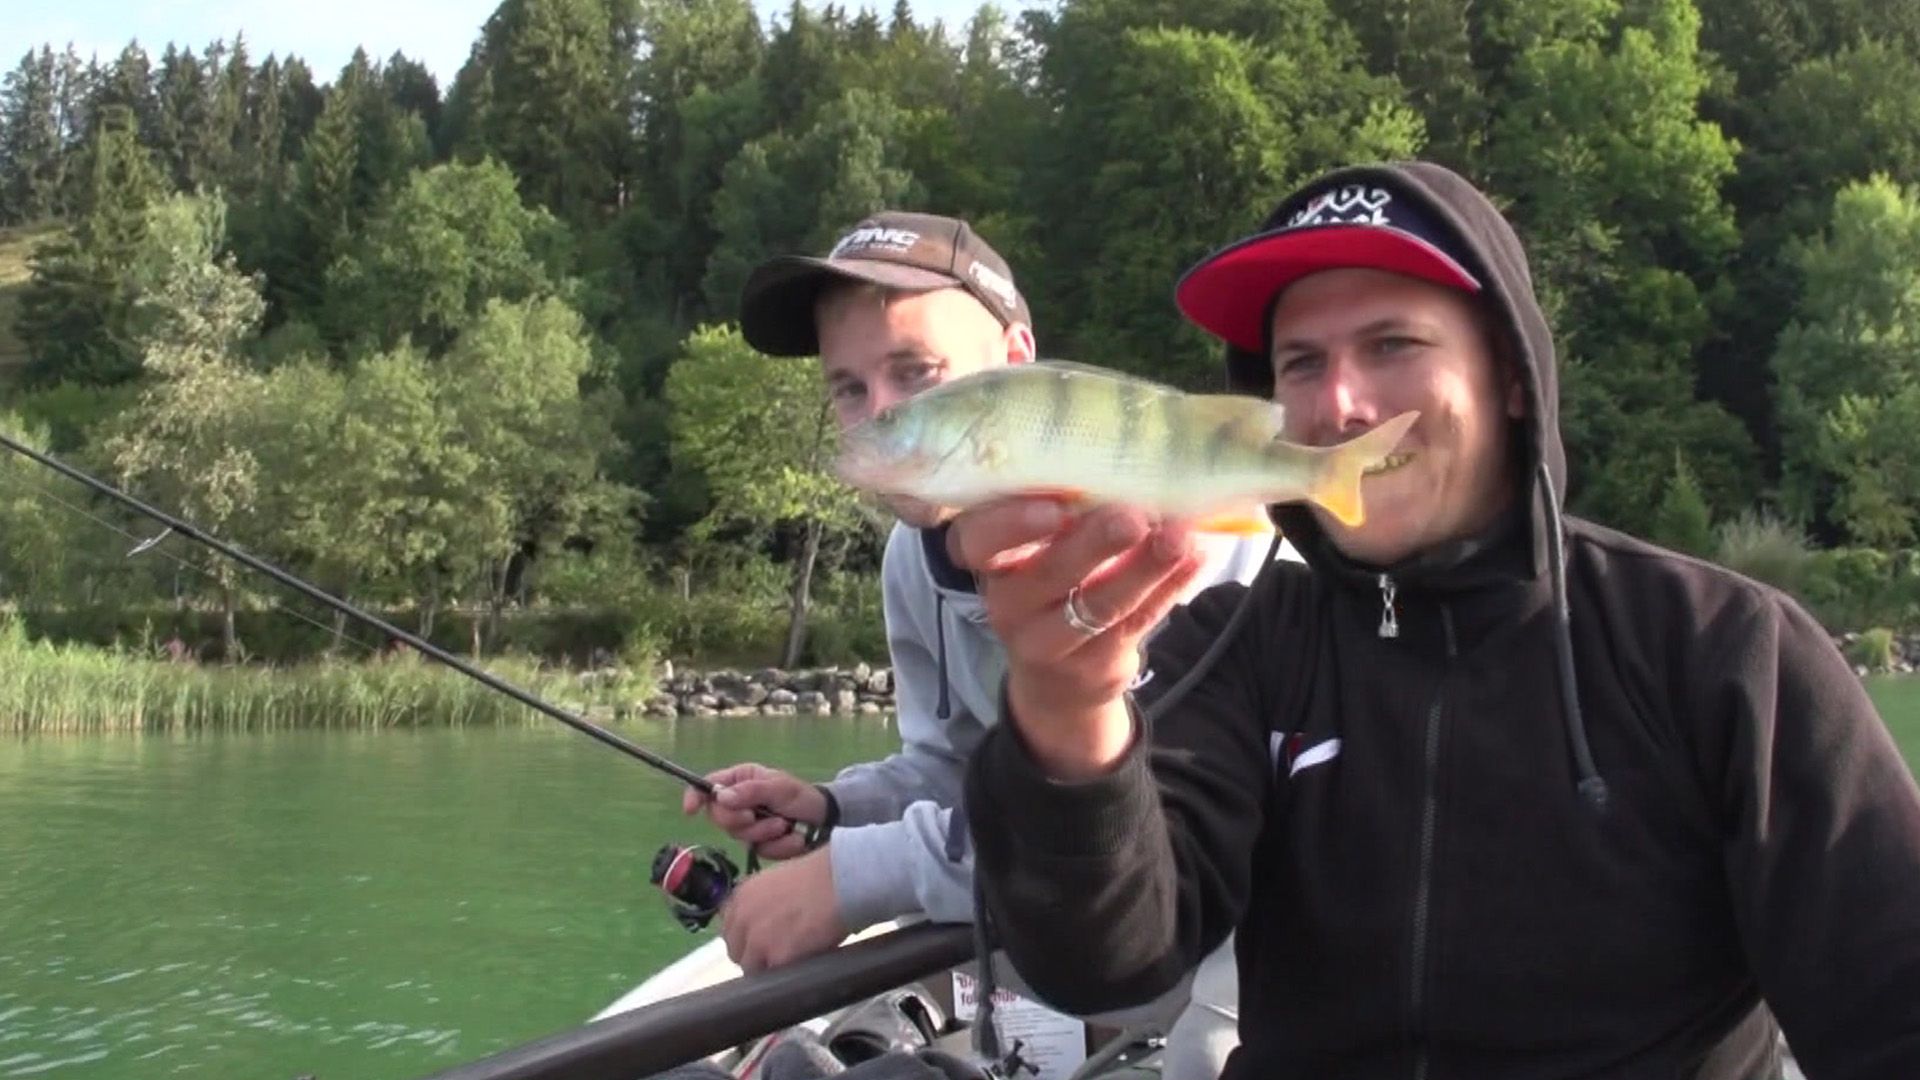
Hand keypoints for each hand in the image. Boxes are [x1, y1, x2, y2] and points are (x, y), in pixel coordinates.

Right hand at [681, 763, 825, 860]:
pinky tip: (791, 837)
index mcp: (740, 780)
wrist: (825, 820)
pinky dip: (777, 846)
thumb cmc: (801, 796)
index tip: (691, 810)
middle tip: (757, 815)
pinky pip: (758, 849)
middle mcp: (738, 802)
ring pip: (738, 835)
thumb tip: (721, 797)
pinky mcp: (759, 844)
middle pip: (718, 815)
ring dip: (764, 832)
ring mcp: (747, 824)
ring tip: (784, 824)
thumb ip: (751, 791)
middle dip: (741, 819)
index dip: (695, 797)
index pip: (707, 786)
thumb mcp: (779, 788)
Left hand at [720, 847, 849, 972]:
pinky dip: (786, 976)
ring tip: (793, 962)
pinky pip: (773, 979)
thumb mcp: (777, 881)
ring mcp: (757, 940)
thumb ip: (761, 902)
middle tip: (778, 953)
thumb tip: (762, 924)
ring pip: (752, 970)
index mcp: (741, 896)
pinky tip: (801, 966)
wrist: (841, 881)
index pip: (729, 930)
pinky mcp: (776, 959)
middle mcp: (742, 918)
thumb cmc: (819, 876)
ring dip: (769, 968)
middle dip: (754, 956)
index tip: (760, 942)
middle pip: (736, 952)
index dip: (746, 939)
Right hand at [945, 497, 1204, 778]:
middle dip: (1095, 542)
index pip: (978, 541)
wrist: (1059, 674)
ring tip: (1179, 536)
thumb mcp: (1035, 551)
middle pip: (1049, 572)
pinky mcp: (1095, 664)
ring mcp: (1049, 641)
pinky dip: (1169, 588)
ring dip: (1144, 567)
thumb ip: (1063, 511)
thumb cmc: (1050, 582)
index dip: (1011, 524)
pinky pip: (1136, 624)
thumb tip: (1121, 453)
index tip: (1055, 506)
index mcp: (991, 562)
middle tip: (1133, 516)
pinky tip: (1195, 558)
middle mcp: (1010, 603)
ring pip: (1098, 604)